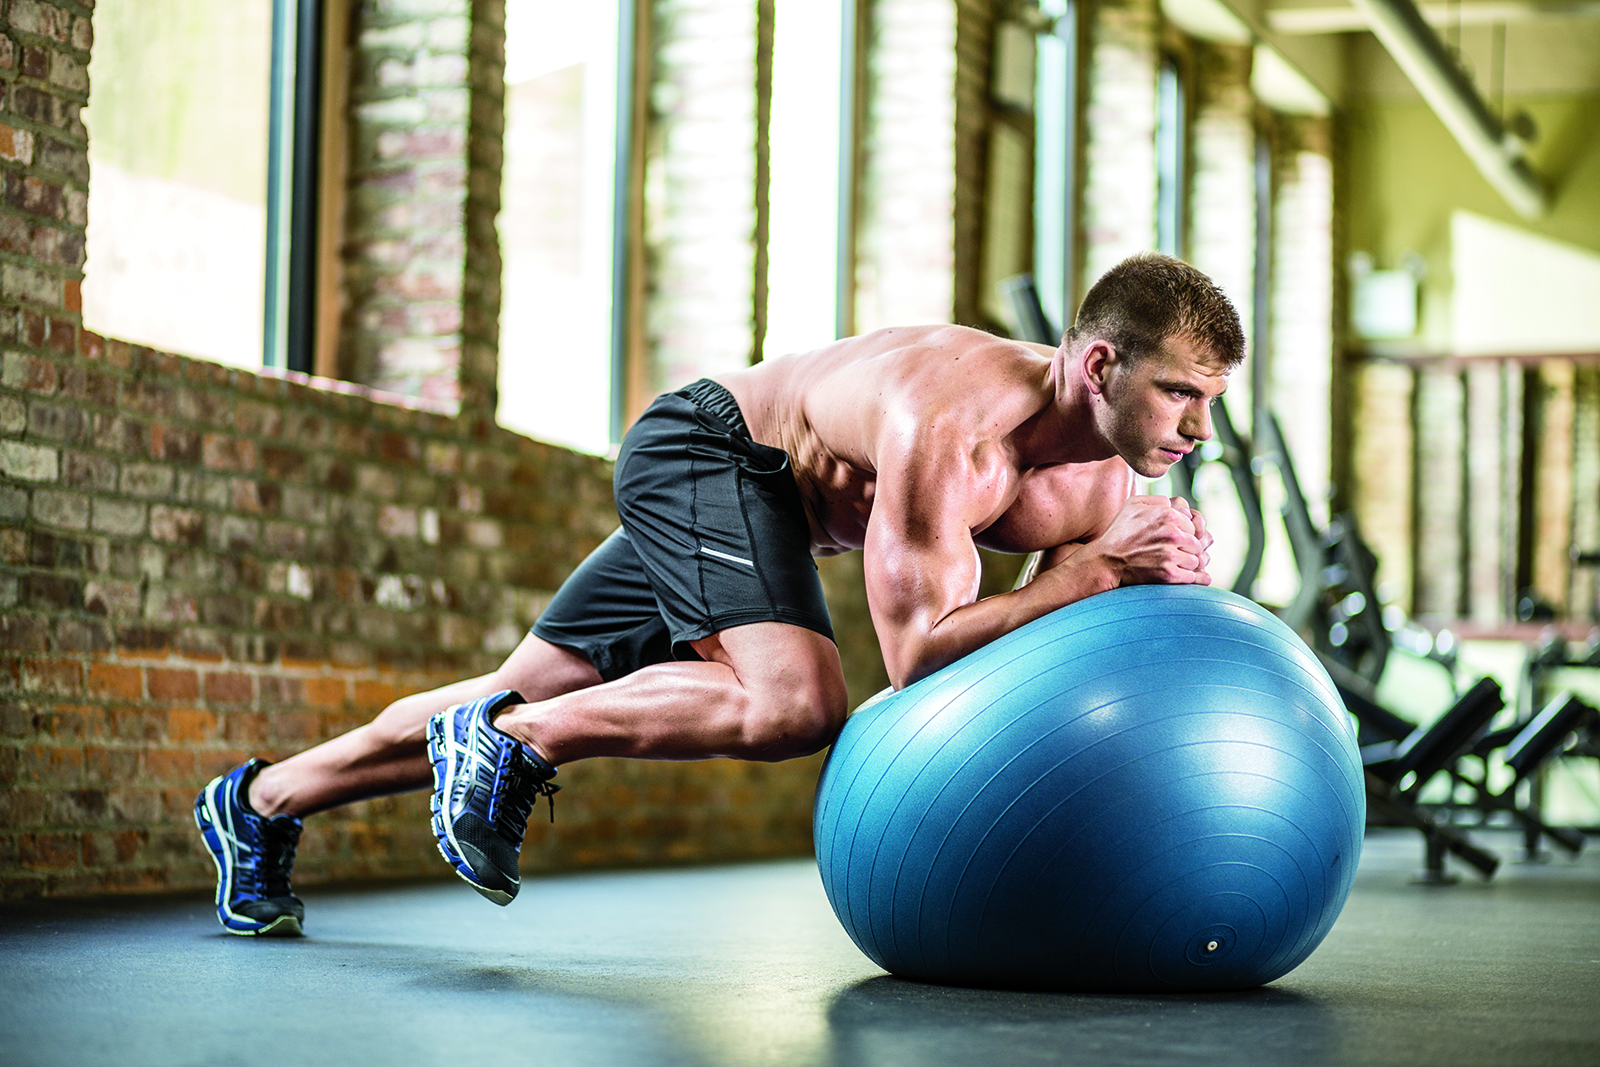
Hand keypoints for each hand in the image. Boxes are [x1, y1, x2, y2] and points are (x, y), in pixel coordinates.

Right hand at [1090, 495, 1211, 586]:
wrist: (1105, 561)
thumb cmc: (1118, 533)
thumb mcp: (1133, 505)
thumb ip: (1158, 500)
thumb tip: (1173, 504)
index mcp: (1167, 514)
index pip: (1192, 526)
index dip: (1183, 534)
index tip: (1171, 541)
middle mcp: (1172, 533)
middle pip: (1196, 543)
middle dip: (1186, 550)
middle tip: (1171, 554)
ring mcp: (1170, 555)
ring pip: (1195, 560)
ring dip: (1185, 564)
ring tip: (1169, 565)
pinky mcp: (1169, 574)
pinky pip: (1190, 576)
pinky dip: (1184, 577)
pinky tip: (1171, 575)